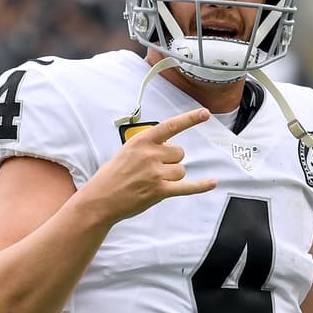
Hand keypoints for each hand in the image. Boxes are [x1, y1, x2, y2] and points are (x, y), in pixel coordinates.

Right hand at [80, 108, 217, 223]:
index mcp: (142, 141)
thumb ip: (149, 146)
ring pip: (181, 170)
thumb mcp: (127, 151)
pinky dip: (201, 186)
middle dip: (171, 160)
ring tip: (153, 181)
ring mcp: (155, 173)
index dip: (190, 119)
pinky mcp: (160, 191)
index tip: (205, 113)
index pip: (171, 126)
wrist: (100, 199)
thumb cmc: (112, 175)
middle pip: (179, 153)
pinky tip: (212, 182)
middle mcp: (150, 154)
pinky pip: (188, 187)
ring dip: (172, 176)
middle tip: (153, 170)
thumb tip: (171, 148)